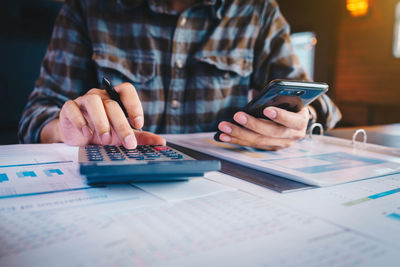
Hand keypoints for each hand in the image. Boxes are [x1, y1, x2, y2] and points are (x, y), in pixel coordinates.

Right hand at [41, 83, 164, 147]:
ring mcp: (83, 100)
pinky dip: (80, 121)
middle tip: (128, 142)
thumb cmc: (102, 132)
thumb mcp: (121, 135)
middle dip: (122, 125)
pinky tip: (86, 133)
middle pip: (112, 104)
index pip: (127, 90)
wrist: (77, 137)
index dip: (134, 105)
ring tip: (105, 139)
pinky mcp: (69, 108)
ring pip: (93, 102)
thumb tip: (161, 141)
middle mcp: (100, 96)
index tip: (139, 124)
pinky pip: (72, 108)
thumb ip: (140, 137)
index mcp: (115, 99)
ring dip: (102, 122)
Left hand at [217, 106, 309, 149]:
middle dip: (252, 124)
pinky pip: (251, 144)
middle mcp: (292, 136)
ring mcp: (280, 144)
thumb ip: (278, 97)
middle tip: (237, 115)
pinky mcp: (269, 147)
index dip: (280, 116)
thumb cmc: (290, 104)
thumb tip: (257, 95)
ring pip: (258, 141)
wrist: (296, 118)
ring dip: (239, 134)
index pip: (291, 120)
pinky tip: (224, 136)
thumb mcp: (290, 99)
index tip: (267, 110)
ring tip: (225, 127)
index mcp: (300, 121)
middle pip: (271, 132)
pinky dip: (237, 139)